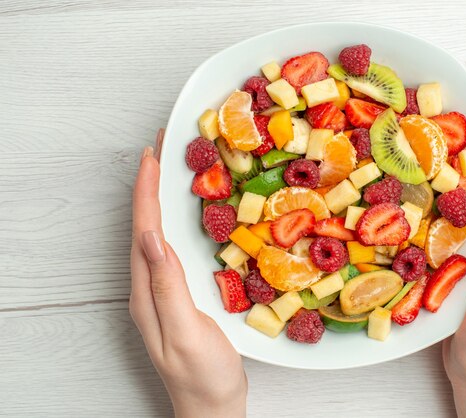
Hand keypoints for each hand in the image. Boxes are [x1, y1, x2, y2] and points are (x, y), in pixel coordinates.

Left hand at [130, 130, 246, 417]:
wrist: (211, 406)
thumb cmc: (203, 376)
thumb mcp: (186, 332)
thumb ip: (168, 286)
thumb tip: (151, 237)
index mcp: (148, 291)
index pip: (144, 231)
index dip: (146, 192)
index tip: (153, 155)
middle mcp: (151, 286)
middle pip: (146, 226)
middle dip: (150, 185)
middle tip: (162, 149)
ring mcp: (165, 290)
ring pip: (158, 234)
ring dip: (161, 199)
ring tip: (171, 169)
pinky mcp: (181, 293)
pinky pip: (173, 247)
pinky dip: (176, 221)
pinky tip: (187, 214)